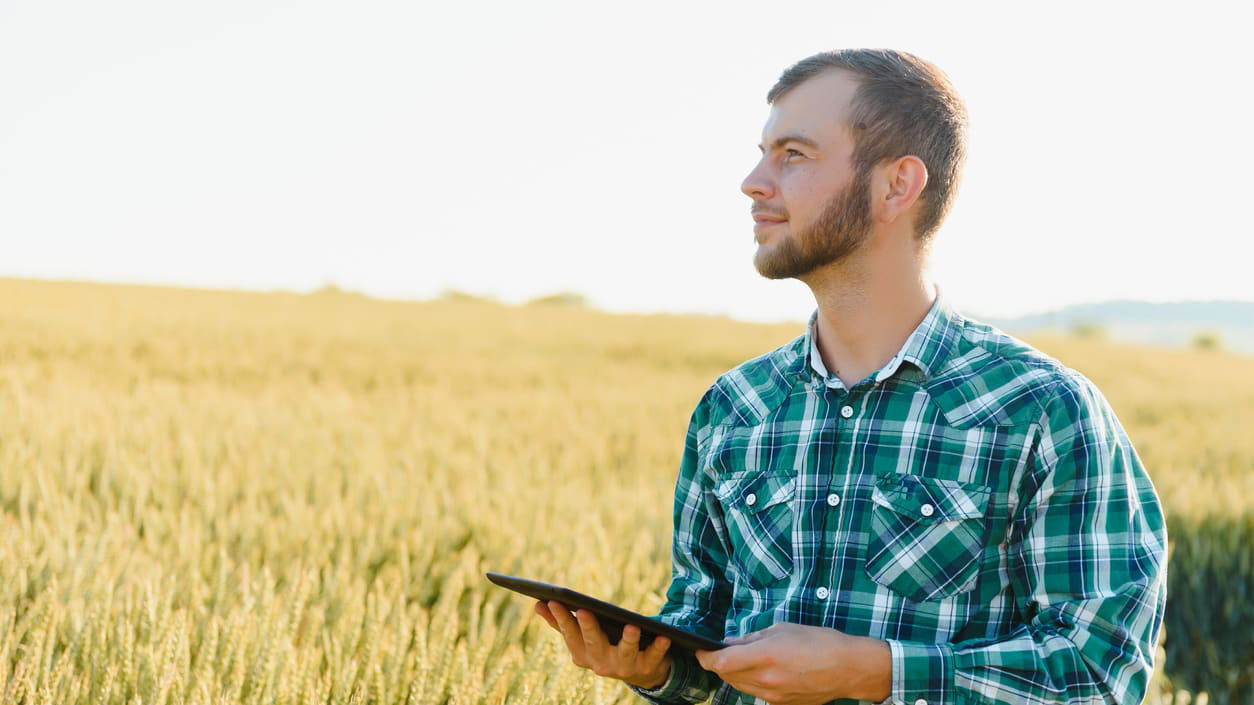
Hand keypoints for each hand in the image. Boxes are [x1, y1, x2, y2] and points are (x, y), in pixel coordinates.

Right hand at [534, 600, 673, 689]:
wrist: (640, 670)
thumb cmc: (606, 645)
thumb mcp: (584, 636)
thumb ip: (561, 623)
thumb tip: (537, 604)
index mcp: (582, 654)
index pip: (569, 634)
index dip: (561, 618)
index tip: (553, 600)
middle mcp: (600, 664)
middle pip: (593, 644)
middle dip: (588, 627)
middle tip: (584, 610)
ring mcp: (623, 668)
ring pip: (624, 653)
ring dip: (628, 640)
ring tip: (632, 626)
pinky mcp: (646, 668)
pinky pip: (652, 657)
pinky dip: (658, 647)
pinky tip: (663, 636)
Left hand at [693, 622, 890, 704]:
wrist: (847, 668)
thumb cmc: (818, 642)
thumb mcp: (782, 629)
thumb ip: (752, 638)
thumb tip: (731, 643)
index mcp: (766, 655)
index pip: (721, 662)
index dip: (706, 657)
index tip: (700, 650)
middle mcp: (766, 679)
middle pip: (727, 676)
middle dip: (718, 664)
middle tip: (716, 652)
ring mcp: (773, 695)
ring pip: (739, 687)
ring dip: (732, 674)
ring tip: (736, 661)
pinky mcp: (781, 704)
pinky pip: (755, 694)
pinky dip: (749, 683)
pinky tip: (757, 671)